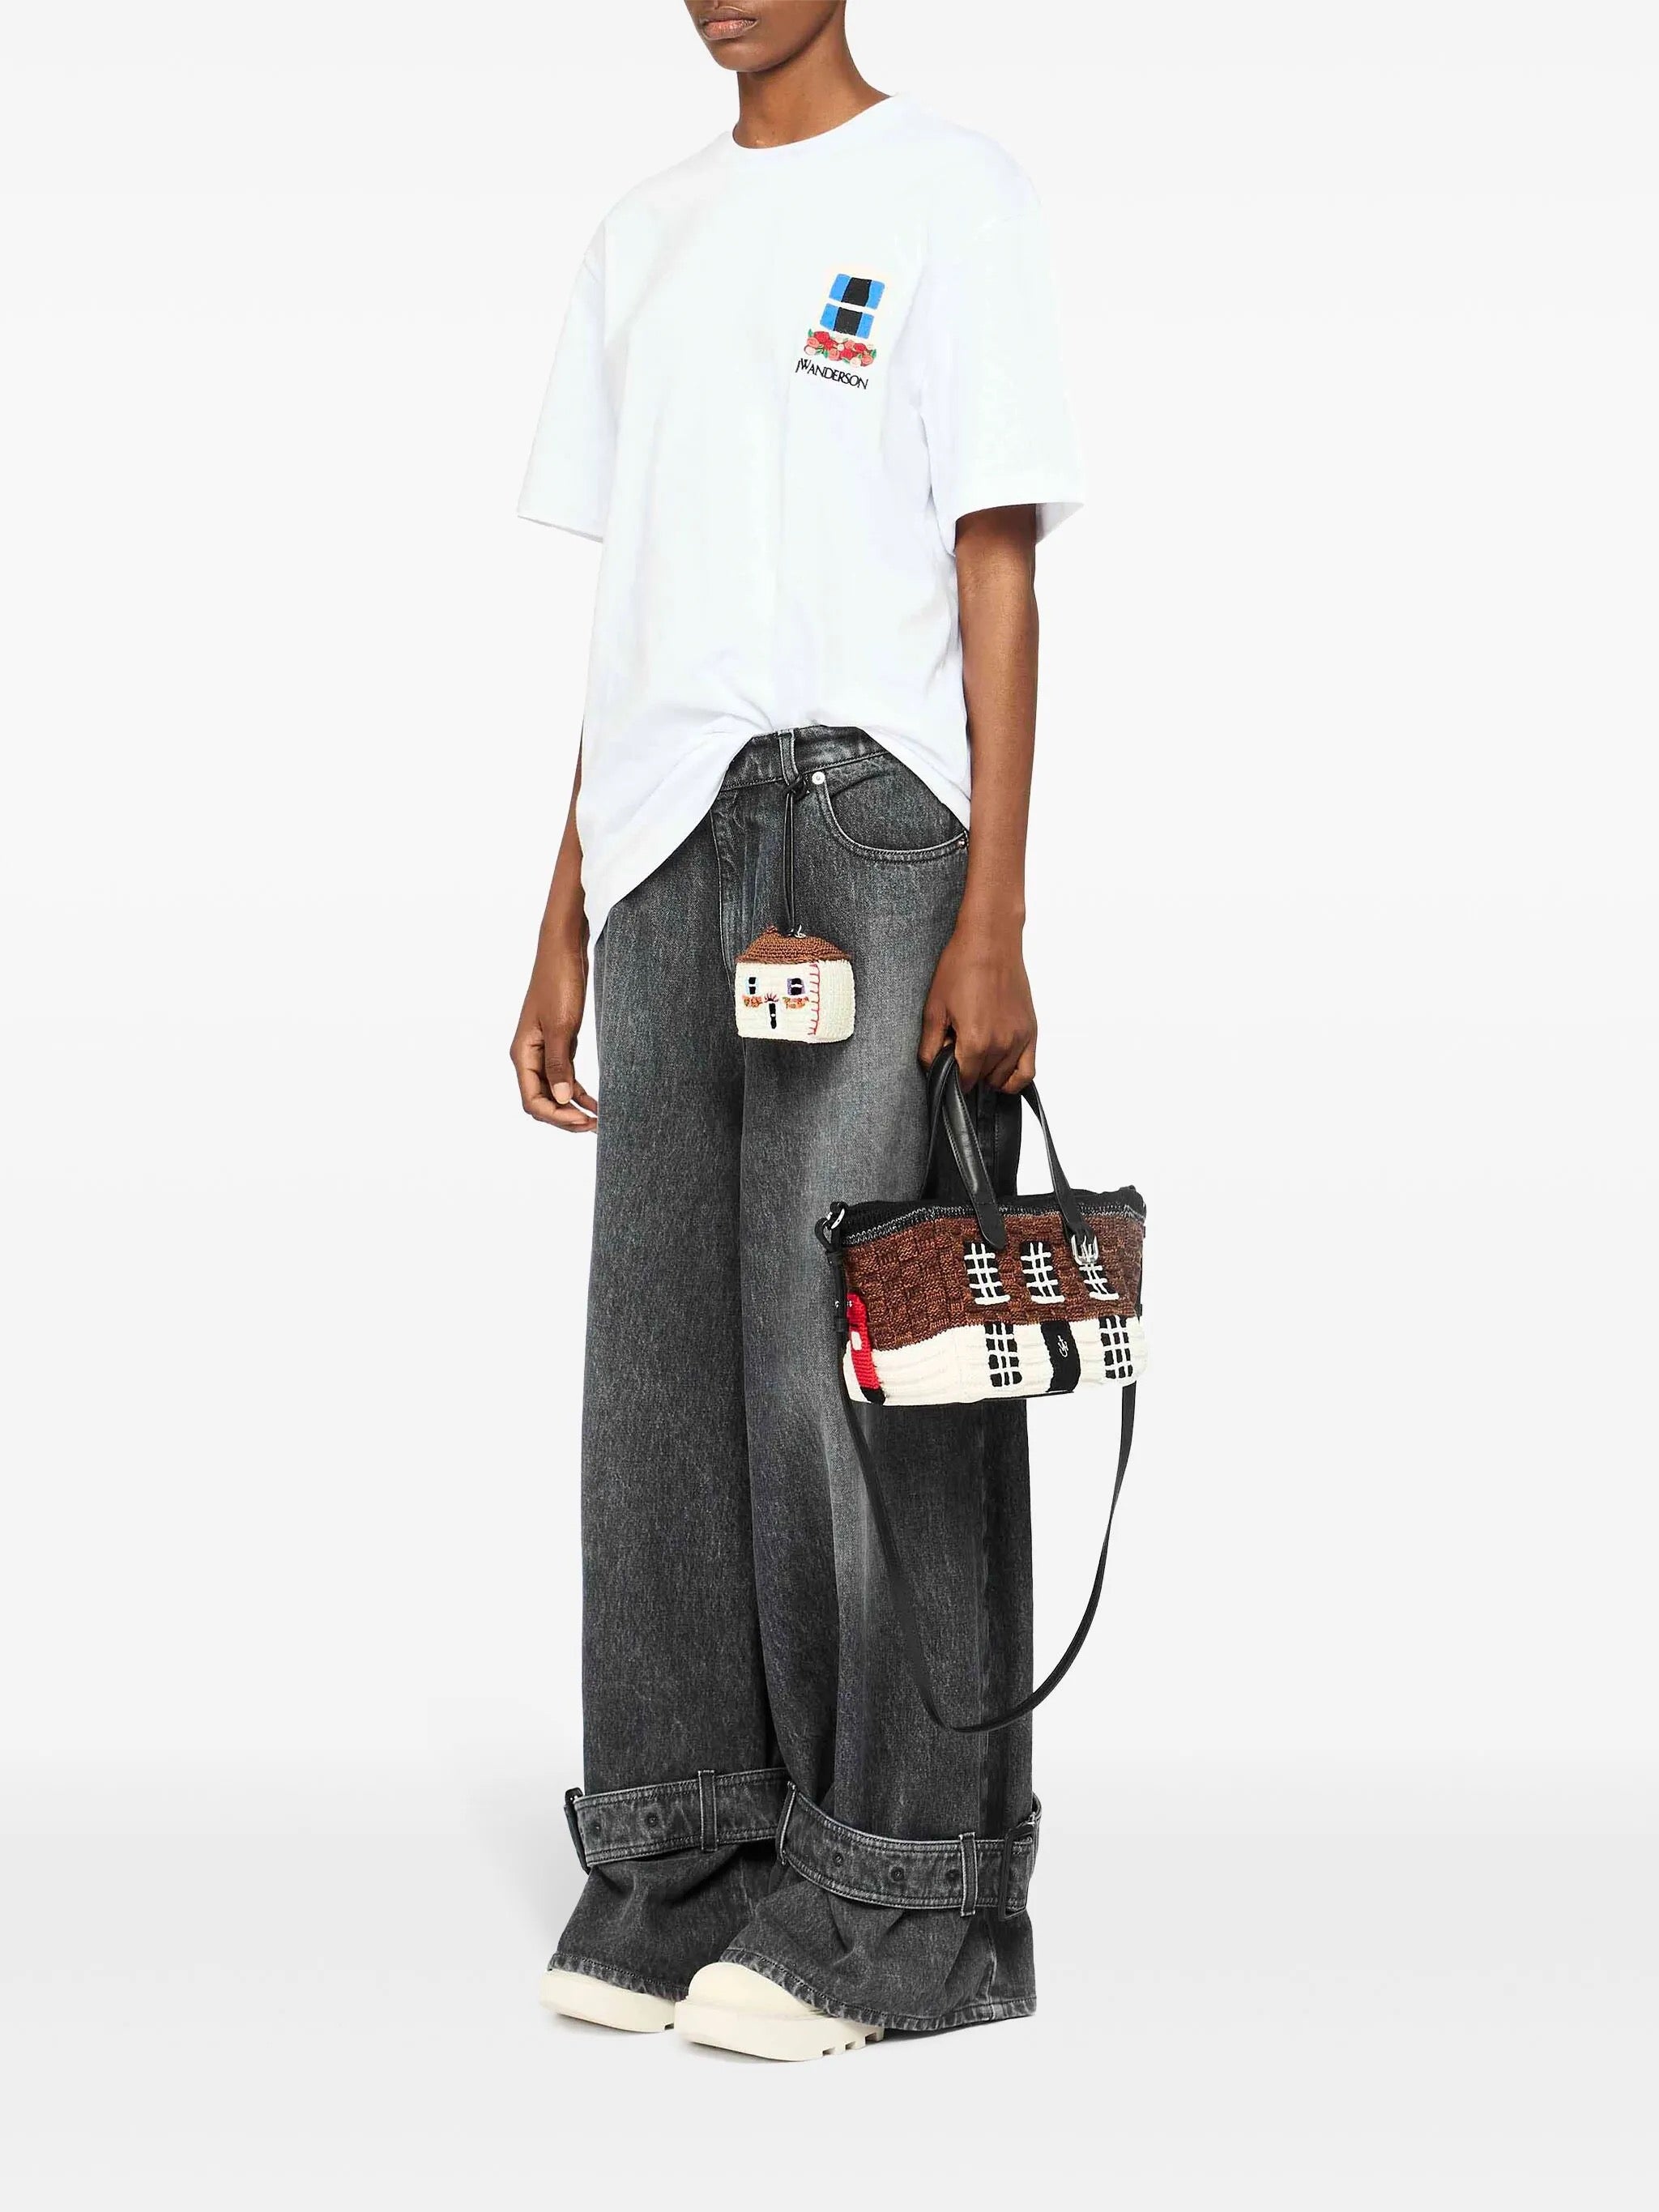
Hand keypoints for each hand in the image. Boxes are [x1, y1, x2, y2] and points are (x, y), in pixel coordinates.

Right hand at [511, 930, 597, 1131]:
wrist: (564, 950)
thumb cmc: (559, 983)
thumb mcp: (562, 1026)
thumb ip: (559, 1064)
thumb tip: (563, 1099)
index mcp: (523, 1054)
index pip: (532, 1100)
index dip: (556, 1116)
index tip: (582, 1120)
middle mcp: (530, 1056)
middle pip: (542, 1101)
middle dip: (565, 1117)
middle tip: (595, 1126)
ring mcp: (544, 1050)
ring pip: (555, 1092)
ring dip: (573, 1108)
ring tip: (598, 1121)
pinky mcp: (559, 1043)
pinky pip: (565, 1076)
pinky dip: (579, 1091)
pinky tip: (596, 1102)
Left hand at [918, 915, 1036, 1091]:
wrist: (991, 941)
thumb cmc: (962, 967)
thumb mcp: (934, 1008)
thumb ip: (930, 1045)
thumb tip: (932, 1067)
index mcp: (975, 1041)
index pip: (963, 1081)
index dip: (951, 1077)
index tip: (947, 1065)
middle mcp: (1001, 1044)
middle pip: (982, 1081)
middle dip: (968, 1070)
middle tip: (959, 1047)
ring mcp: (1019, 1039)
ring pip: (1003, 1079)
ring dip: (988, 1073)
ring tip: (977, 1050)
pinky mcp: (1030, 1031)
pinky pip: (1028, 1072)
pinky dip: (1014, 1078)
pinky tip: (1001, 1068)